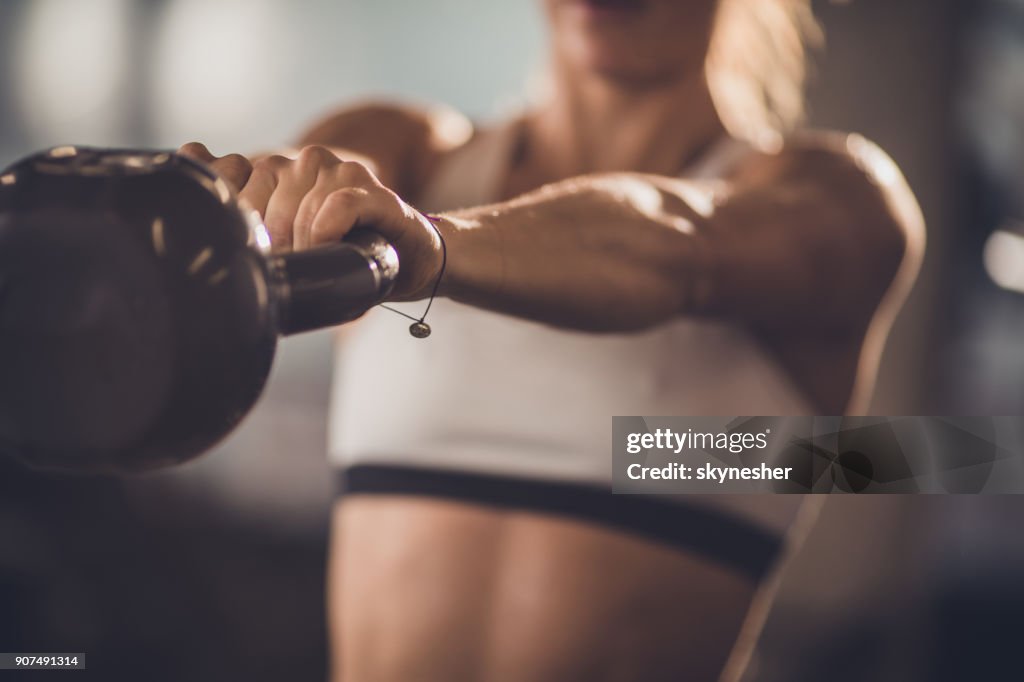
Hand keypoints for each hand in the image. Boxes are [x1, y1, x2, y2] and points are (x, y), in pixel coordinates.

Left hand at [177, 142, 442, 298]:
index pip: (227, 179)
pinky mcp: (374, 192)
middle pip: (259, 200)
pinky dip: (329, 233)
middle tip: (297, 266)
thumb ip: (240, 201)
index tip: (259, 251)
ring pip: (295, 209)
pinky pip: (337, 206)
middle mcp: (305, 163)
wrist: (410, 261)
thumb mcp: (283, 239)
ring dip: (304, 247)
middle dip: (271, 246)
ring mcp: (340, 172)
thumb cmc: (341, 256)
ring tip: (323, 262)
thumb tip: (190, 149)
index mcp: (277, 171)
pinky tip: (336, 248)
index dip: (237, 223)